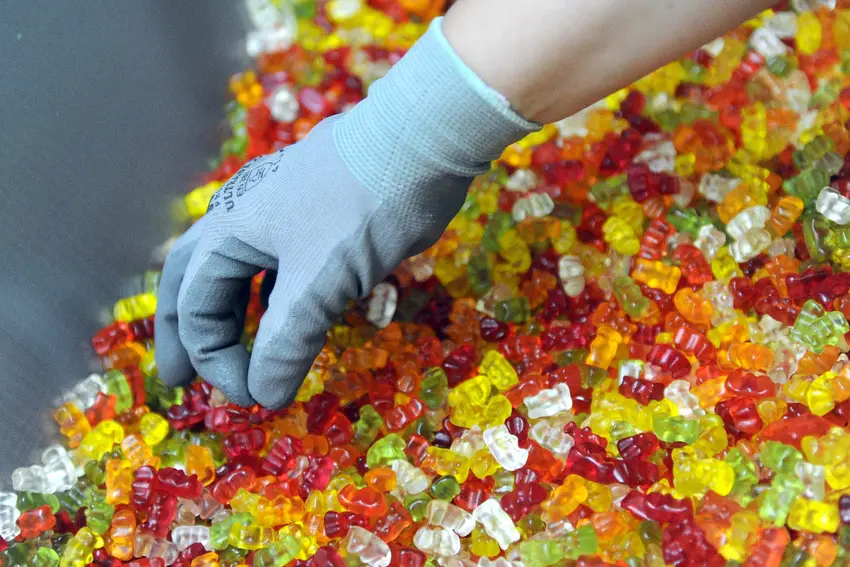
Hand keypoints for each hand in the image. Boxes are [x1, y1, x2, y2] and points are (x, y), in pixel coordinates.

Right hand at [154, 18, 536, 407]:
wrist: (423, 142)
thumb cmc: (365, 208)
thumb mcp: (322, 281)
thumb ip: (287, 341)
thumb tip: (263, 396)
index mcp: (230, 228)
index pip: (196, 305)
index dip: (214, 358)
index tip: (249, 398)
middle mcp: (245, 217)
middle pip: (196, 280)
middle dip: (187, 332)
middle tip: (179, 378)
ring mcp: (281, 213)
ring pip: (239, 270)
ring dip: (232, 314)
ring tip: (232, 352)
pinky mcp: (318, 217)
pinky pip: (279, 263)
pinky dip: (274, 297)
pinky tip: (288, 317)